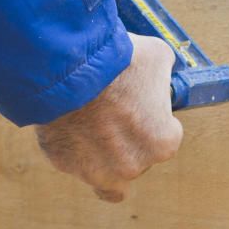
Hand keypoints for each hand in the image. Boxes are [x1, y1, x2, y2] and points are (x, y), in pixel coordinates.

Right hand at [35, 33, 182, 202]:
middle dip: (127, 138)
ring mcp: (94, 170)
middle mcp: (131, 166)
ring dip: (100, 152)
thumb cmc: (117, 62)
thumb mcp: (158, 57)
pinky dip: (71, 144)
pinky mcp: (62, 162)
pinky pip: (72, 157)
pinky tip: (70, 117)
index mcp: (161, 144)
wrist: (68, 64)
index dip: (153, 118)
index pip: (166, 137)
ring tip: (91, 118)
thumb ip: (162, 77)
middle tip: (114, 109)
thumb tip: (158, 76)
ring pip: (104, 171)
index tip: (140, 104)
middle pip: (135, 156)